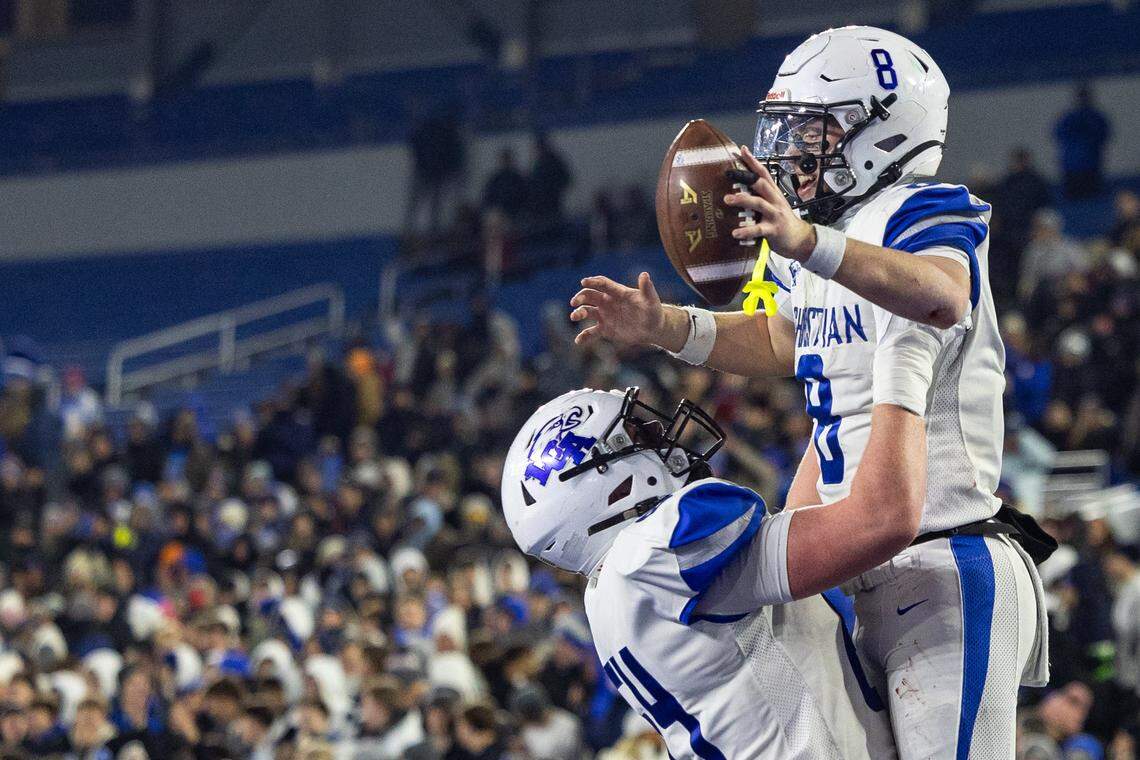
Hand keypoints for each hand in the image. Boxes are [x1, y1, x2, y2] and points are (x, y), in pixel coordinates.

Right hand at [569, 272, 666, 346]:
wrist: (653, 329)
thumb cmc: (653, 312)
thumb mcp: (651, 300)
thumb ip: (647, 288)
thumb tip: (644, 274)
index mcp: (617, 292)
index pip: (602, 284)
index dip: (592, 282)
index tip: (583, 282)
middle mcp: (608, 302)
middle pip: (590, 296)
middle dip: (580, 297)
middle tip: (574, 302)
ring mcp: (605, 315)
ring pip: (587, 311)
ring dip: (578, 313)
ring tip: (574, 317)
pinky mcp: (605, 329)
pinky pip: (591, 332)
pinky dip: (584, 336)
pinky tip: (578, 341)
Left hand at [723, 146, 815, 261]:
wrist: (799, 239)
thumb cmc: (780, 221)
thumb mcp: (771, 205)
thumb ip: (758, 197)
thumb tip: (737, 191)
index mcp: (773, 193)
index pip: (763, 173)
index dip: (753, 161)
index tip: (742, 150)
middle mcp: (775, 200)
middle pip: (761, 184)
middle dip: (745, 177)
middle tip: (728, 173)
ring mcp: (775, 214)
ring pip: (759, 203)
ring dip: (743, 199)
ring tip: (728, 199)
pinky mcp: (774, 230)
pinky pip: (759, 229)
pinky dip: (747, 231)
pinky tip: (735, 232)